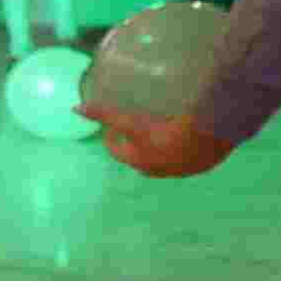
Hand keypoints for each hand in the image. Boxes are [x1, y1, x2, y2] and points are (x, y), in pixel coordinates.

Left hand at [91, 106, 231, 177]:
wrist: (207, 137)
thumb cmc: (163, 131)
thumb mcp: (130, 122)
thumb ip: (104, 115)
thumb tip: (74, 109)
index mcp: (139, 161)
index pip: (117, 152)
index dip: (111, 138)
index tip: (111, 125)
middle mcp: (158, 170)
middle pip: (140, 158)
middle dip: (135, 145)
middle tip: (135, 125)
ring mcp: (181, 169)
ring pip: (165, 159)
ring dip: (160, 147)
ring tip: (162, 127)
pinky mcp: (202, 164)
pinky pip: (187, 155)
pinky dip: (183, 146)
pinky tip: (188, 132)